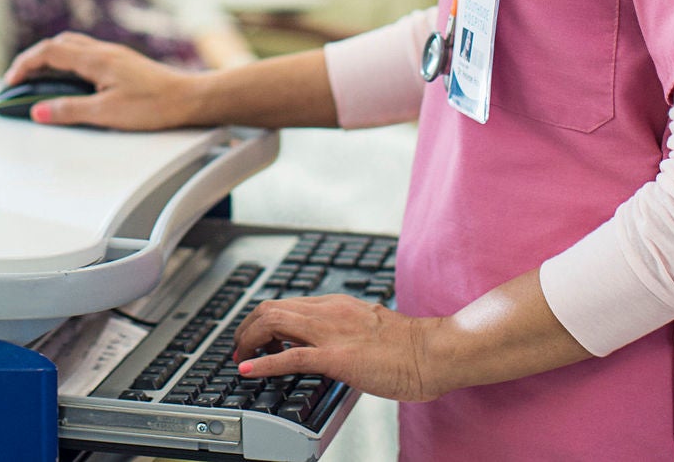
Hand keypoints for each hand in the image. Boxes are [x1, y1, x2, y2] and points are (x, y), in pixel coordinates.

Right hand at [2, 32, 202, 129]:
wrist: (190, 98)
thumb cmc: (154, 105)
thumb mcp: (106, 113)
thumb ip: (69, 110)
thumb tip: (38, 110)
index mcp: (95, 59)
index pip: (48, 51)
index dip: (24, 64)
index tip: (11, 81)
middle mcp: (103, 51)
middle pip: (58, 44)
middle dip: (34, 59)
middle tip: (20, 80)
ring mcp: (114, 55)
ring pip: (73, 48)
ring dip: (51, 59)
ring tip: (39, 80)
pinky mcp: (122, 63)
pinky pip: (86, 55)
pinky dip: (68, 64)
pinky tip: (71, 81)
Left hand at [229, 294, 446, 402]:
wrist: (434, 352)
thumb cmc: (411, 347)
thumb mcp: (369, 329)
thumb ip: (347, 332)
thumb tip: (334, 345)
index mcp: (337, 305)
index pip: (287, 304)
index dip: (262, 320)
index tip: (255, 338)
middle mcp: (329, 312)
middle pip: (270, 307)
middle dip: (247, 327)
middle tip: (239, 347)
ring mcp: (331, 333)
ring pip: (273, 322)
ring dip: (248, 340)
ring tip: (239, 356)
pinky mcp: (336, 357)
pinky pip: (290, 357)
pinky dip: (263, 362)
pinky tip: (248, 369)